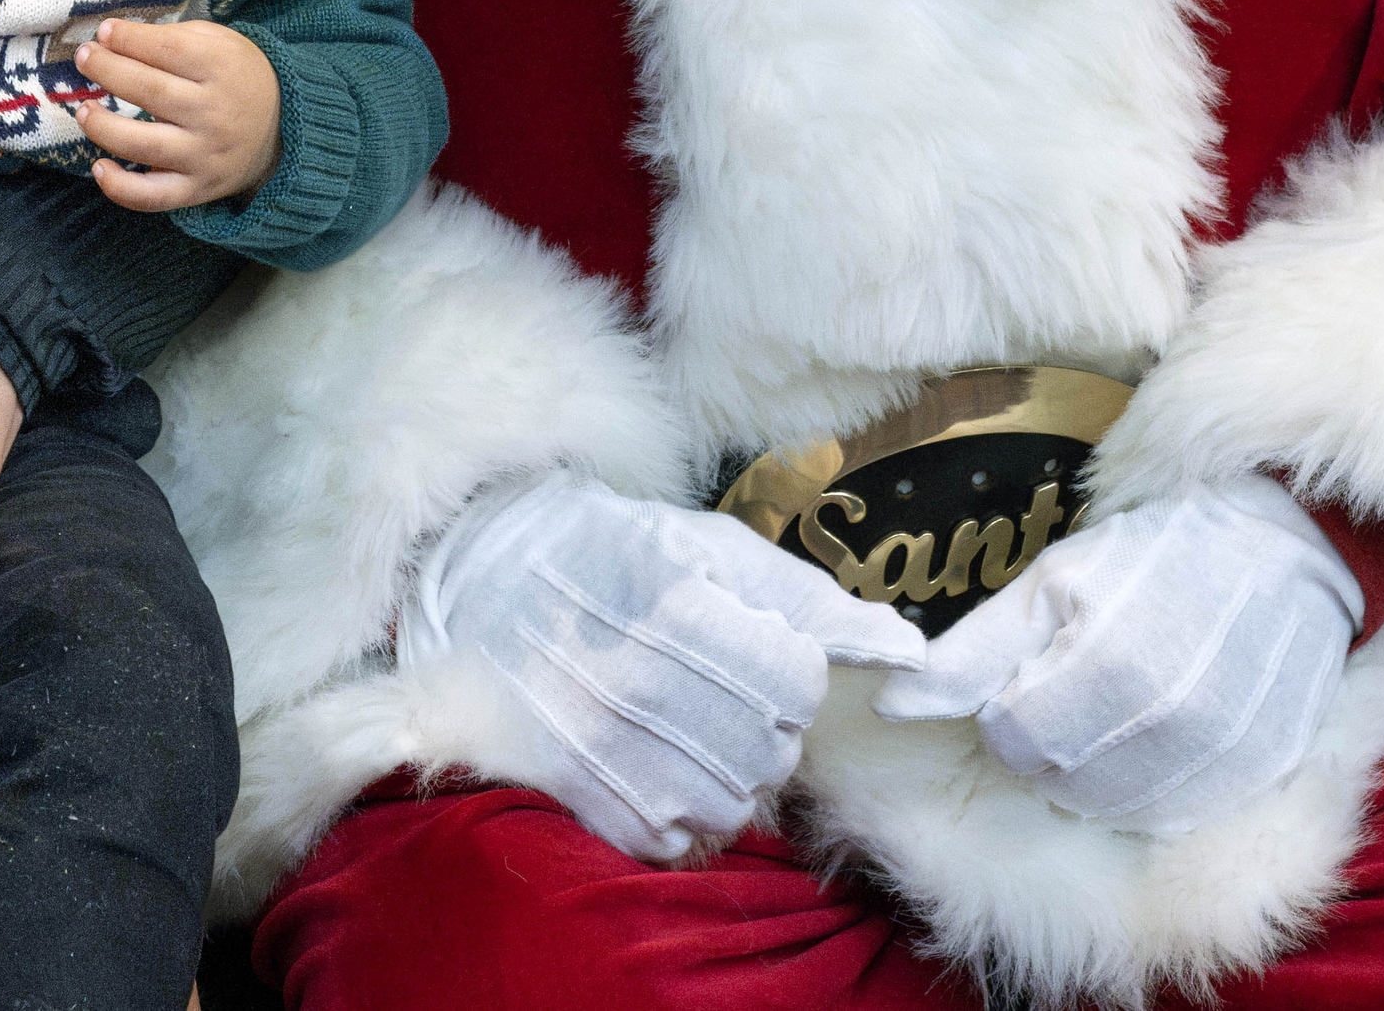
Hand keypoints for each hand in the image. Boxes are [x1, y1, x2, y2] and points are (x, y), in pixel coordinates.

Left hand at [70, 18, 279, 211]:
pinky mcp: (196, 188)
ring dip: (102, 126)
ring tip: (84, 109)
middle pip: (150, 91)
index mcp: (222, 69)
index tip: (103, 32)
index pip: (167, 51)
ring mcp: (203, 155)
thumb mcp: (217, 43)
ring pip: (143, 144)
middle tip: (84, 58)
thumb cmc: (235, 76)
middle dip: (107, 70)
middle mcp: (213, 113)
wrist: (282, 130)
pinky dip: (120, 188)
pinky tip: (99, 168)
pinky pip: (152, 196)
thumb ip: (170, 37)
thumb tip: (111, 37)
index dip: (129, 39)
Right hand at [402, 473, 931, 864]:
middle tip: (721, 691)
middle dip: (764, 726)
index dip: (789, 670)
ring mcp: (604, 744)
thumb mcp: (706, 544)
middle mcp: (639, 680)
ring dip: (730, 774)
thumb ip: (807, 596)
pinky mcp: (580, 791)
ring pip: (732, 803)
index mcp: (676, 604)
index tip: (755, 651)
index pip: (796, 682)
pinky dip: (682, 813)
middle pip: (771, 750)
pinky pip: (675, 838)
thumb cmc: (609, 552)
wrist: (477, 575)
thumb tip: (906, 647)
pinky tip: (658, 764)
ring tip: (692, 730)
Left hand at [874, 472, 1354, 832]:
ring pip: (1113, 808)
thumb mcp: (1049, 584)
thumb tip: (891, 703)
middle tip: (1074, 685)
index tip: (1031, 673)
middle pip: (1059, 782)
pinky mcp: (1260, 774)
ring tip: (1118, 706)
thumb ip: (970, 654)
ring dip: (1097, 769)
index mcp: (1106, 669)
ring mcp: (1222, 758)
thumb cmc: (1152, 557)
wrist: (1285, 549)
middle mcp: (1169, 725)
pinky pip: (1175, 814)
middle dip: (1048, 740)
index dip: (1006, 710)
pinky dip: (1153, 784)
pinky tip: (1162, 731)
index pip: (1011, 743)